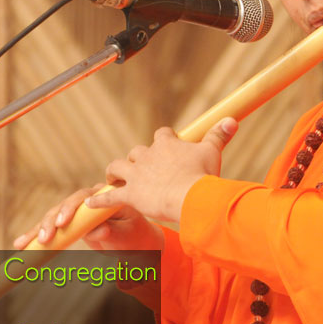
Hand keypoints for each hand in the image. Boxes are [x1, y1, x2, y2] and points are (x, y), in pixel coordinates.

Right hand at [13, 183, 163, 250]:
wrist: (136, 242)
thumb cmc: (134, 236)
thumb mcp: (127, 235)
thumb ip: (113, 232)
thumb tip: (98, 232)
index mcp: (105, 197)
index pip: (85, 198)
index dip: (71, 208)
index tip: (63, 222)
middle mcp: (89, 200)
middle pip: (65, 206)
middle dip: (51, 221)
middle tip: (44, 238)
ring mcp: (77, 212)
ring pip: (54, 216)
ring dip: (39, 229)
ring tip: (24, 244)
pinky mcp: (70, 224)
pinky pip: (52, 229)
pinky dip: (36, 236)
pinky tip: (20, 244)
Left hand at [85, 117, 237, 221]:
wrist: (190, 195)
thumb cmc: (202, 174)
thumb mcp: (213, 152)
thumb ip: (219, 135)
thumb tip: (231, 120)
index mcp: (166, 144)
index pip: (161, 135)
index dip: (164, 140)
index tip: (167, 145)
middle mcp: (147, 155)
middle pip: (137, 151)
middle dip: (138, 158)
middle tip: (141, 167)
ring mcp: (136, 175)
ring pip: (117, 167)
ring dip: (115, 172)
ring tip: (113, 177)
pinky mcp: (130, 194)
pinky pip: (109, 196)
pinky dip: (100, 200)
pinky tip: (91, 204)